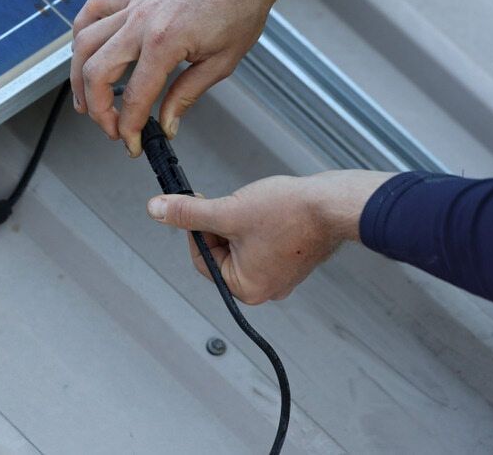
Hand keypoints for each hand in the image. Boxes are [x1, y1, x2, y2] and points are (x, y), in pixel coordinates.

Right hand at [70, 0, 359, 156]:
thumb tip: (166, 125)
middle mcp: (140, 21)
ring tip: (86, 102)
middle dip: (97, 109)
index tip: (133, 145)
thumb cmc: (240, 8)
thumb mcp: (221, 63)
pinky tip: (84, 53)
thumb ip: (186, 95)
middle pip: (96, 72)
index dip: (129, 128)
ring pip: (84, 43)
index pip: (135, 96)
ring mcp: (133, 6)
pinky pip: (93, 11)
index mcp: (165, 41)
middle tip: (111, 128)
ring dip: (78, 76)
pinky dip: (81, 33)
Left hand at [146, 170, 393, 303]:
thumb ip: (188, 214)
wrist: (335, 203)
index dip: (196, 230)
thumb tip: (157, 211)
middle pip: (220, 253)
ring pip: (239, 244)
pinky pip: (259, 242)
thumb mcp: (227, 211)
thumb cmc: (291, 213)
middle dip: (220, 225)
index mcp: (247, 288)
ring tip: (255, 206)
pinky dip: (255, 224)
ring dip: (237, 222)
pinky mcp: (291, 258)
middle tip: (230, 204)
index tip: (197, 206)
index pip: (202, 260)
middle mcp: (264, 288)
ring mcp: (279, 274)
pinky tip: (267, 209)